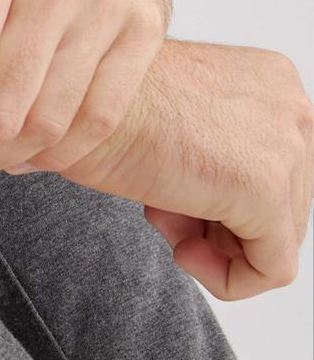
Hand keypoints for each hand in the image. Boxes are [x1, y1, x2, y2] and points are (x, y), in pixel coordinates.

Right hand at [56, 39, 313, 300]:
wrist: (68, 102)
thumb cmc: (95, 105)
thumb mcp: (174, 117)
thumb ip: (217, 148)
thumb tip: (221, 207)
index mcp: (272, 81)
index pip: (277, 169)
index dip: (220, 197)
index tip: (169, 194)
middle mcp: (294, 107)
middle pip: (284, 205)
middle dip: (218, 223)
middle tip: (161, 213)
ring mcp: (288, 148)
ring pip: (278, 239)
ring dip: (214, 245)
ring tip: (161, 219)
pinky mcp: (267, 191)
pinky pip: (270, 270)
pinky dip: (228, 279)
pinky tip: (181, 255)